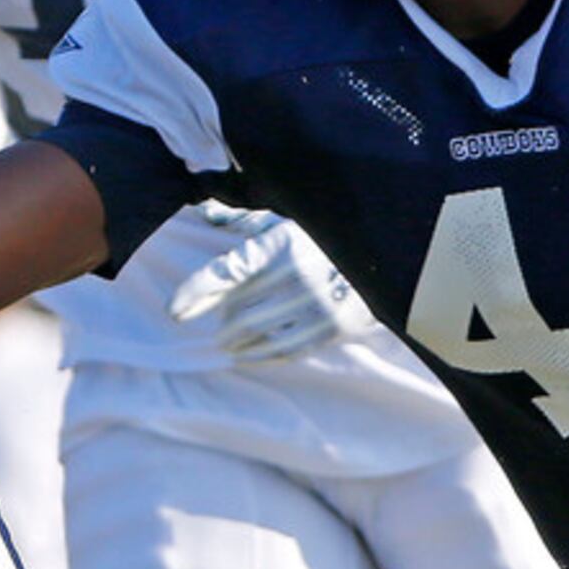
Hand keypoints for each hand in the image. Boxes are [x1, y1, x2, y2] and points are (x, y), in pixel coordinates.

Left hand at [169, 216, 372, 360]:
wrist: (394, 248)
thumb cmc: (328, 229)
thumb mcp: (289, 215)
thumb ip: (244, 218)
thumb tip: (204, 212)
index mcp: (283, 243)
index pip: (227, 272)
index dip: (196, 292)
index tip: (174, 311)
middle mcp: (299, 275)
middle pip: (240, 312)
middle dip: (222, 324)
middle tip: (214, 328)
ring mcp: (320, 305)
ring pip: (262, 336)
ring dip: (238, 344)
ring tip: (228, 344)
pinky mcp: (338, 327)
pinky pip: (290, 349)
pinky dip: (264, 355)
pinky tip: (252, 355)